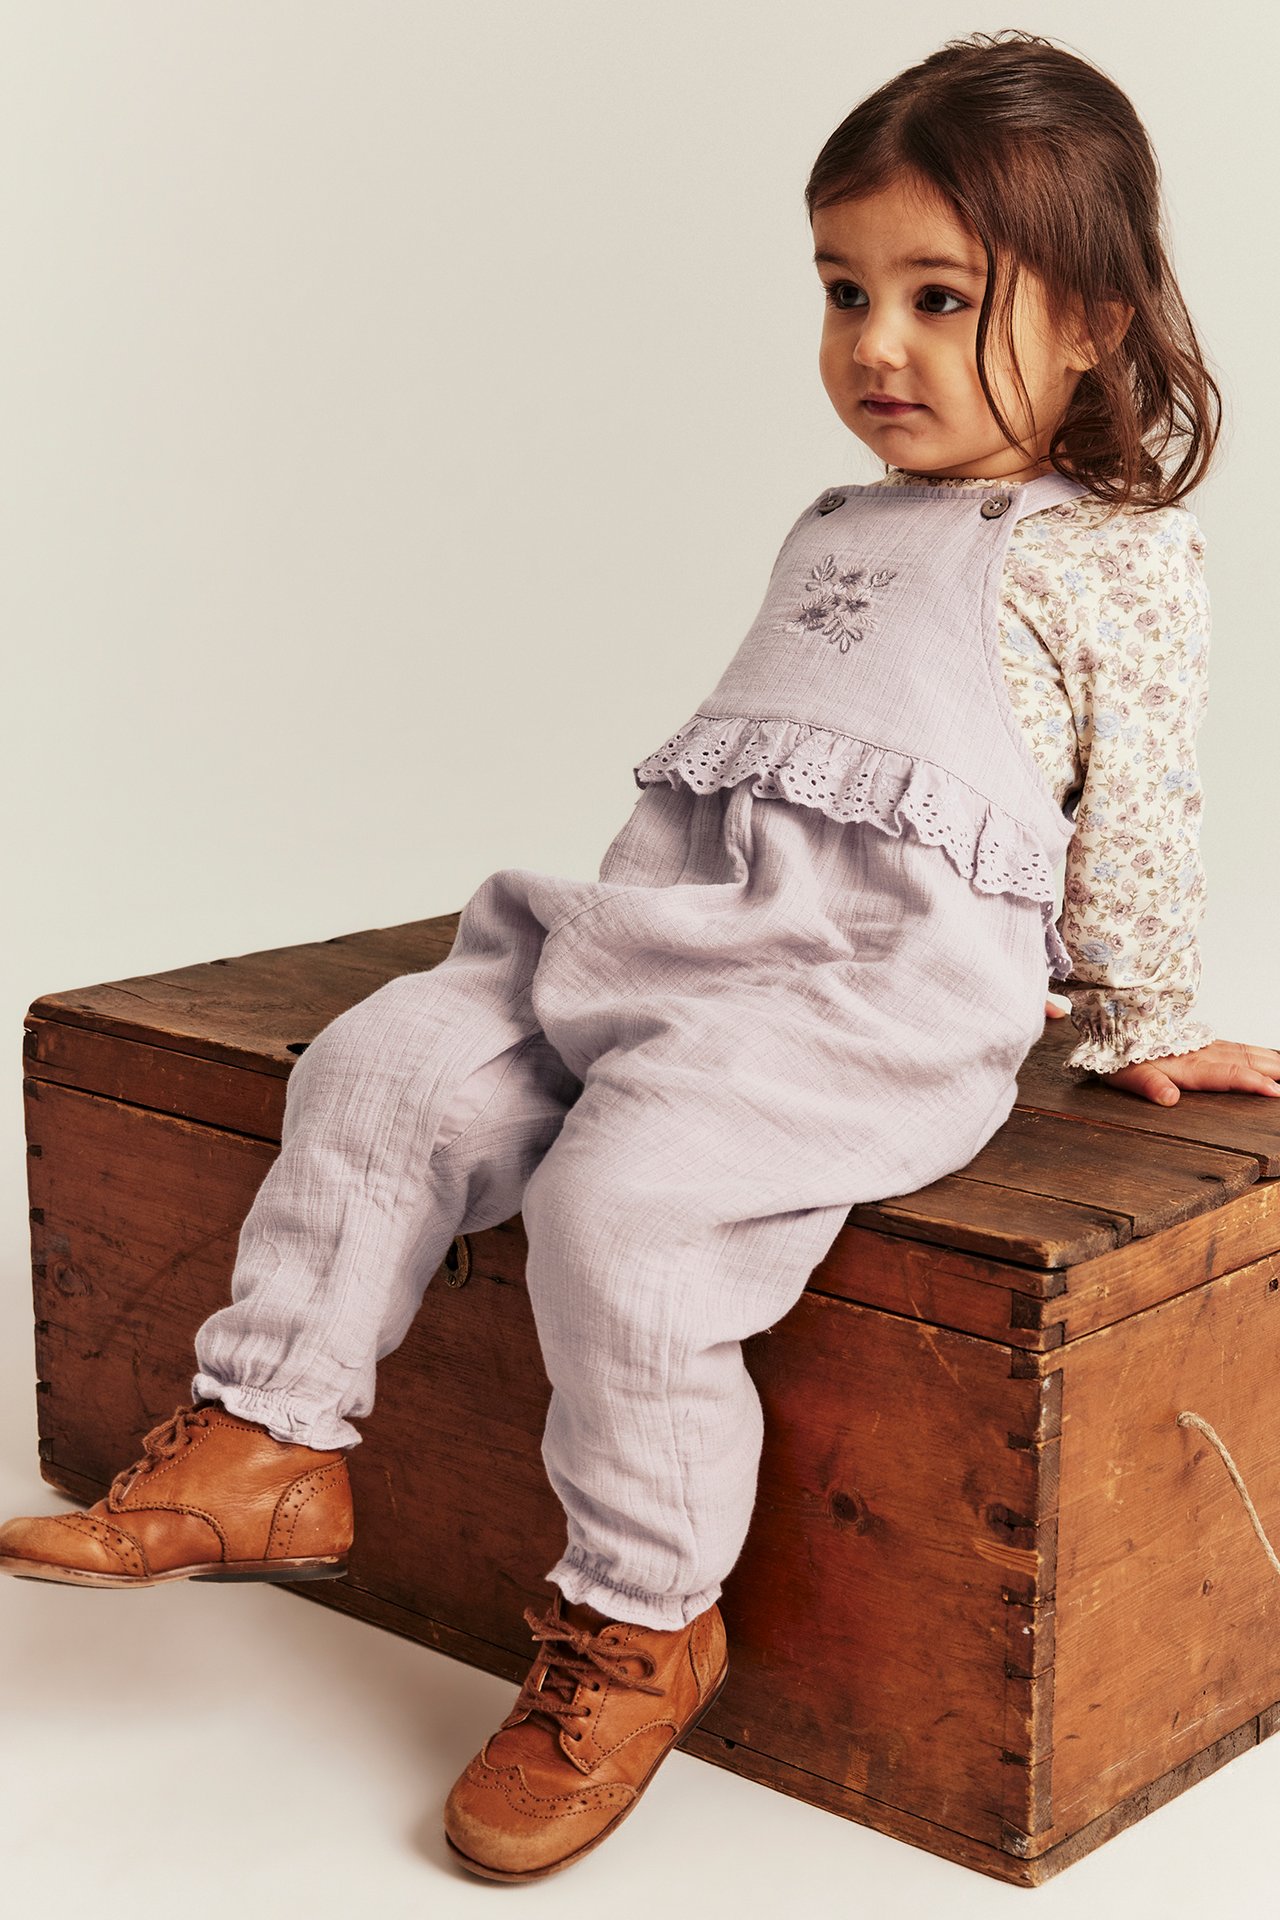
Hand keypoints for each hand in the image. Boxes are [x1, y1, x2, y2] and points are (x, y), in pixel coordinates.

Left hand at [1096, 1040, 1279, 1106]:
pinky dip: (1255, 1051)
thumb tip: (1168, 1099)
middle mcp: (1200, 1054)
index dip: (1252, 1083)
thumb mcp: (1126, 1075)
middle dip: (1272, 1070)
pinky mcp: (1200, 1043)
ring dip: (1267, 1059)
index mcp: (1187, 1065)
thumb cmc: (1119, 1056)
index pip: (1227, 1075)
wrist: (1113, 1026)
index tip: (1274, 1091)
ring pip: (1243, 1051)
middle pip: (1244, 1061)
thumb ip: (1149, 1085)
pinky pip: (1235, 1046)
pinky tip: (1265, 1056)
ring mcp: (1202, 1046)